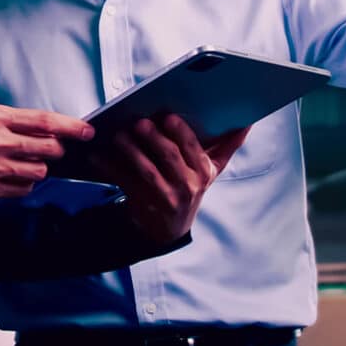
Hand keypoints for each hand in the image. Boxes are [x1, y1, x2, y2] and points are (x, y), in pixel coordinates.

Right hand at [0, 102, 93, 198]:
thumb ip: (7, 119)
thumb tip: (37, 127)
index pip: (44, 121)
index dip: (71, 127)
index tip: (87, 130)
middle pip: (47, 148)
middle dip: (56, 148)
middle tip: (52, 147)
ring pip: (37, 172)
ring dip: (39, 167)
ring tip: (25, 161)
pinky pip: (20, 190)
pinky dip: (24, 183)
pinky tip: (14, 175)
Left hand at [90, 115, 248, 244]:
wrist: (168, 229)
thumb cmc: (189, 188)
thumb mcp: (211, 171)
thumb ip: (227, 146)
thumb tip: (247, 123)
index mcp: (204, 173)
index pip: (194, 150)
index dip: (181, 133)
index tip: (168, 116)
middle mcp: (187, 187)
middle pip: (169, 158)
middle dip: (153, 138)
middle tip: (139, 122)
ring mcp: (164, 198)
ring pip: (146, 171)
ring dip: (130, 151)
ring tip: (118, 135)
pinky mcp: (142, 205)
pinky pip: (124, 183)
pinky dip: (110, 168)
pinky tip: (98, 156)